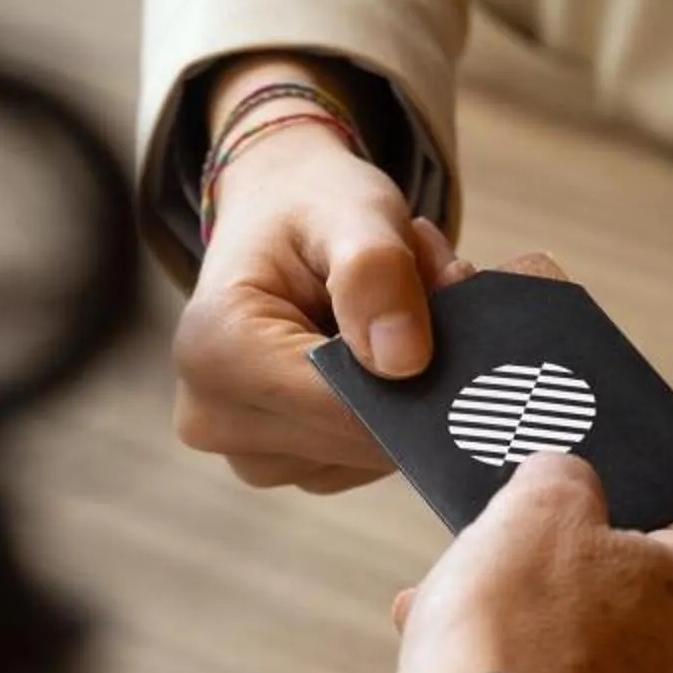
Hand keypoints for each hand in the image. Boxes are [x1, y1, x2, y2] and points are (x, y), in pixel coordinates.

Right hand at [175, 112, 473, 489]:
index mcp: (217, 353)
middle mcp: (217, 418)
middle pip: (363, 437)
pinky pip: (368, 455)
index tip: (455, 290)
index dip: (423, 369)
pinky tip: (385, 346)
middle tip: (436, 278)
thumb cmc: (310, 206)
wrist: (278, 214)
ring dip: (412, 385)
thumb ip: (376, 273)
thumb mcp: (352, 211)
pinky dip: (396, 403)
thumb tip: (405, 362)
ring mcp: (251, 454)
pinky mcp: (288, 465)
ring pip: (376, 451)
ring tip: (400, 303)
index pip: (345, 408)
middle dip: (421, 370)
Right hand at [389, 453, 672, 672]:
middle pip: (632, 633)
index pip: (662, 553)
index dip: (582, 549)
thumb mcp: (534, 511)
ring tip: (451, 671)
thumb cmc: (521, 640)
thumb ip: (562, 479)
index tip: (524, 558)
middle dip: (554, 618)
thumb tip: (568, 480)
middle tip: (476, 608)